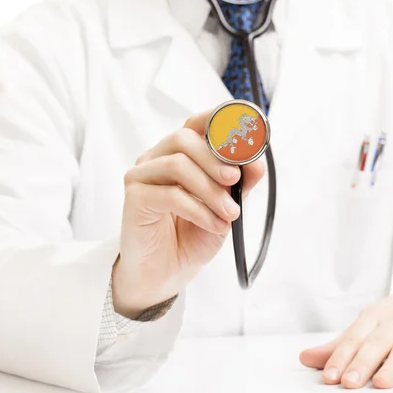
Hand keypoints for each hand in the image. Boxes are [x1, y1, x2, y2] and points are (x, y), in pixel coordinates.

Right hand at [113, 110, 265, 318]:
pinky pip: (170, 195)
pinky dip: (199, 210)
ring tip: (230, 213)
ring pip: (177, 164)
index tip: (245, 131)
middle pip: (183, 138)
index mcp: (178, 154)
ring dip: (210, 190)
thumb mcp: (225, 208)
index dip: (218, 120)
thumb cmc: (192, 235)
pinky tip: (214, 225)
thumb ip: (239, 184)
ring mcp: (142, 177)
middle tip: (234, 180)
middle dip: (215, 158)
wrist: (167, 273)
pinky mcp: (134, 199)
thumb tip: (257, 163)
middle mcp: (157, 159)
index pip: (195, 124)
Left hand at [299, 277, 392, 388]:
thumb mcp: (368, 325)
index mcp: (375, 316)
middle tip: (349, 383)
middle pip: (378, 342)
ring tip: (379, 383)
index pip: (354, 336)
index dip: (340, 356)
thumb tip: (305, 358)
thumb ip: (339, 345)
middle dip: (362, 362)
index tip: (329, 376)